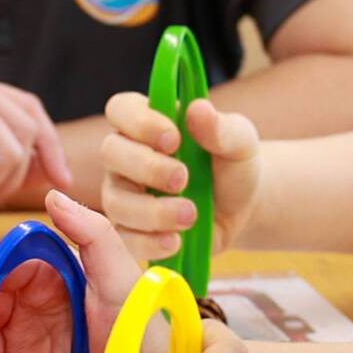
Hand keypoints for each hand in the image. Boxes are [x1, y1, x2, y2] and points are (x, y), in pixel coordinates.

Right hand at [96, 89, 263, 259]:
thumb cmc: (232, 165)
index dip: (139, 122)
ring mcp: (123, 194)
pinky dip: (149, 242)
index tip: (174, 139)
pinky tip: (175, 241)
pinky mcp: (130, 230)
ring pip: (115, 200)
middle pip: (111, 152)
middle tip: (184, 178)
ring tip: (190, 214)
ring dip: (152, 210)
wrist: (241, 209)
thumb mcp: (239, 142)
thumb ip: (221, 128)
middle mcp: (126, 156)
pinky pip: (124, 238)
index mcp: (146, 122)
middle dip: (147, 167)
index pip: (121, 109)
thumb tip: (199, 109)